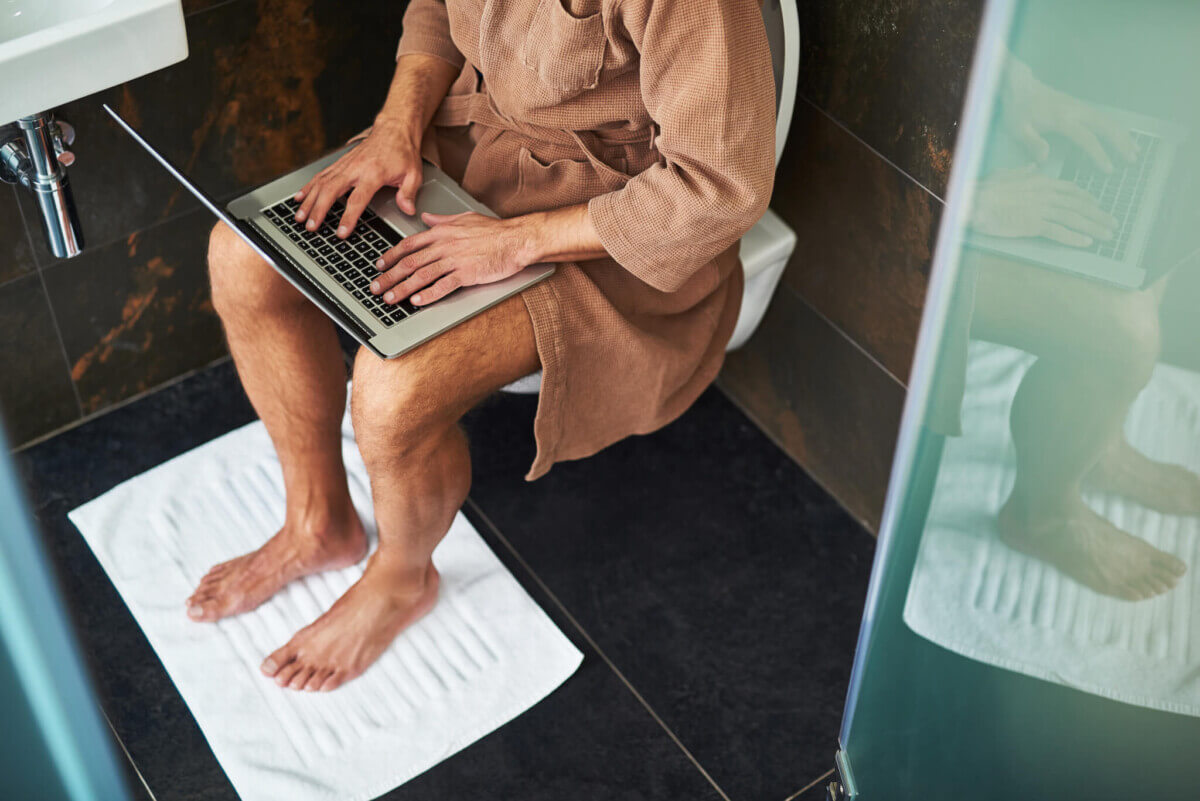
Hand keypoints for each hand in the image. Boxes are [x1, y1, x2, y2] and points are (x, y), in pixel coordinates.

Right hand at [293, 120, 423, 237]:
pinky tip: (299, 198)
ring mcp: (345, 165)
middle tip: (311, 227)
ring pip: (321, 183)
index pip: (357, 199)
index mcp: (373, 173)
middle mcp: (355, 168)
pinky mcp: (340, 163)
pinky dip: (308, 187)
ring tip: (299, 217)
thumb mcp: (414, 174)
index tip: (341, 232)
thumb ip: (409, 194)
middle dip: (319, 210)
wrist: (394, 129)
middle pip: (331, 190)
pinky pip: (320, 176)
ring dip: (309, 201)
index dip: (348, 217)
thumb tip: (408, 210)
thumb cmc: (403, 152)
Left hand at [369, 211, 538, 305]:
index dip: (391, 256)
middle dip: (389, 276)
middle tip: (376, 287)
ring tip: (390, 299)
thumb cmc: (495, 231)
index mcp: (442, 232)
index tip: (379, 265)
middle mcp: (444, 245)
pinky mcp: (467, 273)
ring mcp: (455, 260)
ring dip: (402, 288)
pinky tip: (417, 301)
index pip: (409, 244)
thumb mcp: (465, 218)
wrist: (517, 239)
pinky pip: (443, 286)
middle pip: (410, 262)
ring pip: (422, 275)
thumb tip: (426, 217)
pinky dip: (428, 294)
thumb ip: (442, 219)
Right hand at [969, 165, 1118, 246]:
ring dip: (1093, 227)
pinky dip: (1074, 238)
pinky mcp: (1033, 224)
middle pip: (1079, 205)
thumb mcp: (1006, 174)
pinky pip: (1059, 232)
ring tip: (1107, 235)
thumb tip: (1034, 165)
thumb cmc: (984, 189)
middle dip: (1099, 215)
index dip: (1087, 199)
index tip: (1097, 205)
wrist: (973, 201)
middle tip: (1113, 223)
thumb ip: (1023, 171)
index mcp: (1041, 182)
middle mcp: (1046, 194)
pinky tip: (1087, 243)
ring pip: (1074, 218)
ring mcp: (1041, 209)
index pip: (1071, 190)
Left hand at [1001, 58, 1136, 172]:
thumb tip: (1044, 159)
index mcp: (1062, 119)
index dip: (1099, 154)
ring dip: (1123, 136)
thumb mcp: (1018, 128)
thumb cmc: (1017, 109)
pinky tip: (1123, 138)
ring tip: (1134, 152)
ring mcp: (1080, 107)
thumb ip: (1032, 143)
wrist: (1019, 86)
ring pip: (1108, 121)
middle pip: (1106, 127)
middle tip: (1132, 161)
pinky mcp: (1080, 106)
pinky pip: (1103, 118)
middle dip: (1121, 144)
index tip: (1109, 169)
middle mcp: (1076, 111)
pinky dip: (1116, 128)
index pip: (1087, 138)